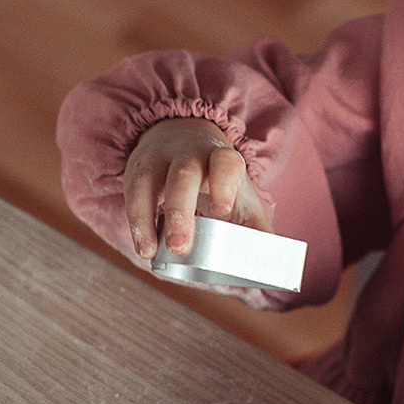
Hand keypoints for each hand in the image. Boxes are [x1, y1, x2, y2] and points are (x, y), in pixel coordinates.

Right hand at [122, 117, 270, 258]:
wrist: (183, 137)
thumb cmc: (218, 179)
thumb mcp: (240, 197)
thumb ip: (255, 228)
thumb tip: (272, 265)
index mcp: (223, 160)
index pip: (225, 164)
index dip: (223, 184)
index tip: (221, 210)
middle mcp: (190, 155)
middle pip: (184, 176)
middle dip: (180, 211)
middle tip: (179, 247)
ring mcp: (160, 160)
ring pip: (149, 181)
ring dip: (147, 218)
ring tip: (150, 252)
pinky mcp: (138, 169)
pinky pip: (132, 194)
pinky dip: (136, 222)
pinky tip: (142, 247)